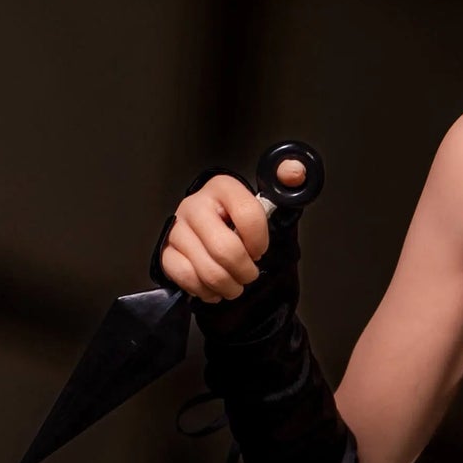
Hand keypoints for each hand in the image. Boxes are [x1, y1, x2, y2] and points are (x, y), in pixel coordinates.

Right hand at [159, 159, 308, 300]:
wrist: (213, 234)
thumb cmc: (240, 223)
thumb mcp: (266, 204)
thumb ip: (283, 185)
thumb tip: (295, 172)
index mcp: (222, 188)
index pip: (248, 216)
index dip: (259, 242)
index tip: (260, 249)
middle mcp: (196, 204)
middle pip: (225, 250)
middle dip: (244, 271)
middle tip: (249, 274)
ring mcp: (178, 228)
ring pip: (208, 270)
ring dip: (229, 286)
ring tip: (235, 283)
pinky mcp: (166, 251)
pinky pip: (187, 279)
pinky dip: (206, 290)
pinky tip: (214, 286)